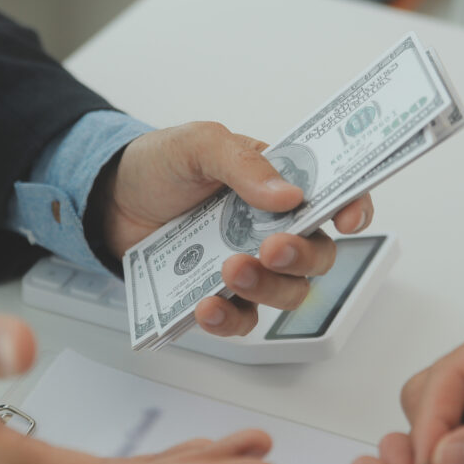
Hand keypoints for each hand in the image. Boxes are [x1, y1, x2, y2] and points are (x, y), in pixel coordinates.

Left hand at [100, 121, 373, 335]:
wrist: (110, 200)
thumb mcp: (199, 144)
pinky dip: (229, 319)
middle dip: (302, 256)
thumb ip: (243, 162)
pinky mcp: (222, 295)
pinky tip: (208, 308)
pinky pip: (242, 319)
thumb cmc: (161, 165)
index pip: (334, 197)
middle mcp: (274, 228)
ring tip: (232, 272)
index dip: (353, 208)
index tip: (348, 219)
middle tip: (271, 249)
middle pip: (318, 255)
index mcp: (280, 183)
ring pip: (288, 292)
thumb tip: (288, 194)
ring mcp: (251, 264)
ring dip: (268, 288)